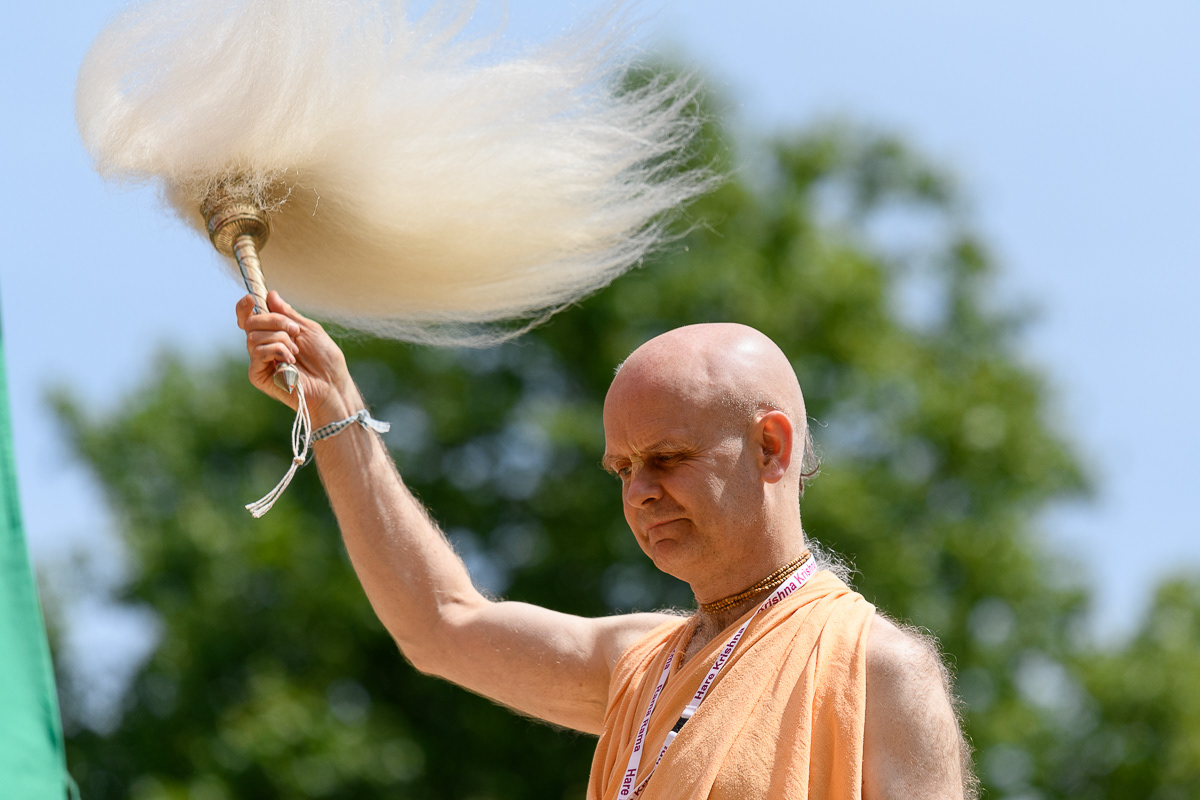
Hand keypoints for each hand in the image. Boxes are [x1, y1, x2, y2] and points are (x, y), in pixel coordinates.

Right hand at [236, 291, 361, 423]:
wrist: (332, 385)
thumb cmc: (325, 359)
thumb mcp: (308, 329)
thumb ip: (288, 314)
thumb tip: (270, 295)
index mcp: (273, 334)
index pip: (250, 318)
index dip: (245, 307)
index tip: (251, 298)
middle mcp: (263, 346)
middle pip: (251, 322)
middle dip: (275, 321)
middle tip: (295, 332)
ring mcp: (259, 361)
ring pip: (254, 336)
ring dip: (280, 339)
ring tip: (296, 352)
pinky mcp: (257, 375)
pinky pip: (258, 352)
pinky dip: (276, 351)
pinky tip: (290, 361)